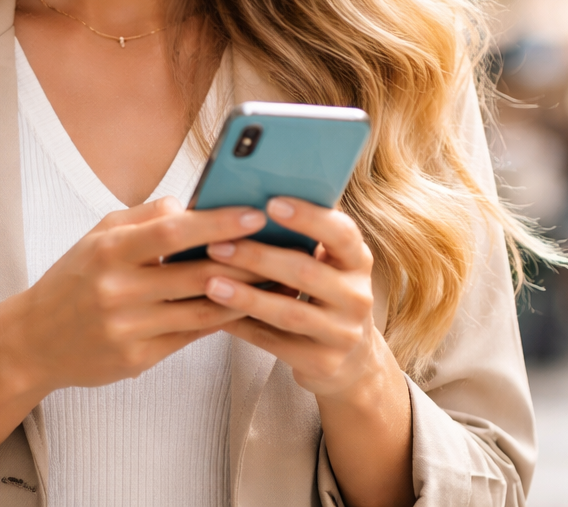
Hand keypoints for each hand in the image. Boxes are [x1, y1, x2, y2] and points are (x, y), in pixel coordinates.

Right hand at [0, 197, 266, 393]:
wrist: (34, 340)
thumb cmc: (75, 278)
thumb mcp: (99, 235)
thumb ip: (146, 217)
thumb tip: (192, 205)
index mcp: (109, 251)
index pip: (173, 232)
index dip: (218, 222)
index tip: (255, 213)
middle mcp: (118, 290)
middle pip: (197, 274)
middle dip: (245, 260)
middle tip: (284, 247)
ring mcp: (128, 329)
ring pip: (202, 309)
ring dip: (244, 294)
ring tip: (276, 278)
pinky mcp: (137, 360)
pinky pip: (191, 336)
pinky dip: (222, 320)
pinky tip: (246, 306)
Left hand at [202, 198, 397, 402]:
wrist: (350, 362)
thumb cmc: (324, 296)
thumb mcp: (327, 267)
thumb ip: (302, 240)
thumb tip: (244, 203)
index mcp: (358, 261)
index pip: (341, 233)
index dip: (308, 217)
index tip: (270, 203)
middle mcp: (357, 296)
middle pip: (304, 272)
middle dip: (257, 257)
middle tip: (216, 244)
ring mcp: (343, 334)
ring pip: (288, 311)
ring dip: (245, 295)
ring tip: (209, 282)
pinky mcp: (323, 363)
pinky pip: (275, 343)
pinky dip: (243, 326)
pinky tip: (215, 313)